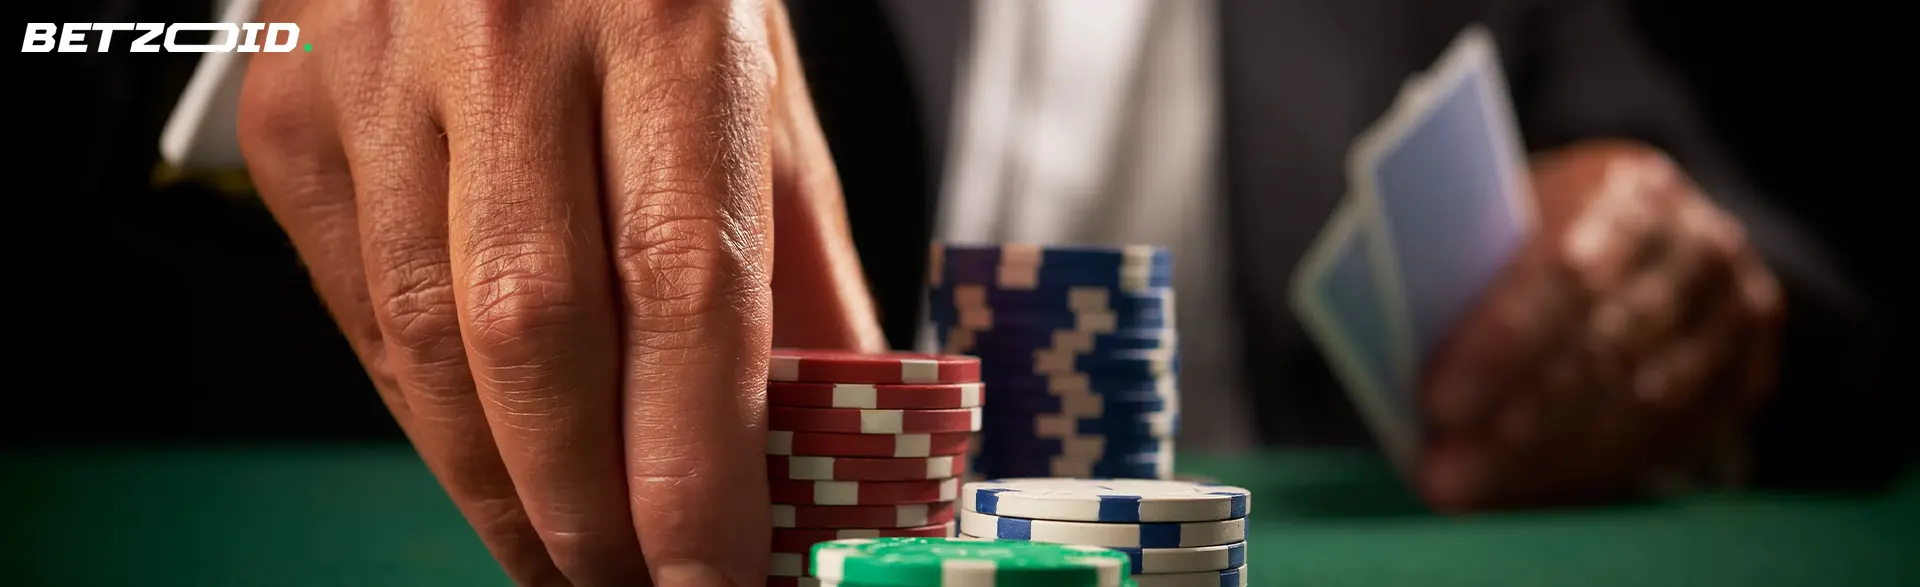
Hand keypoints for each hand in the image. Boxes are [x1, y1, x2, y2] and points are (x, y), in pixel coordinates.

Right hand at [238, 0, 884, 584]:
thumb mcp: (754, 77)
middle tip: (628, 585)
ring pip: (426, 341)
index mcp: (661, 20)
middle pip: (535, 335)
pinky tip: (484, 452)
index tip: (712, 574)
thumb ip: (797, 257)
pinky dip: (423, 410)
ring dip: (496, 485)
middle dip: (585, 505)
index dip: (695, 465)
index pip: (680, 286)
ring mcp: (378, 72)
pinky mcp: (290, 107)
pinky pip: (357, 308)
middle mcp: (505, 39)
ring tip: (561, 553)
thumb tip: (838, 426)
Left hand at [1419, 140, 1783, 510]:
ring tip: (1469, 491)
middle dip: (1515, 424)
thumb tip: (1398, 345)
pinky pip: (1669, 440)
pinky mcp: (1746, 373)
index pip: (1567, 270)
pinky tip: (1526, 491)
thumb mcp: (1503, 220)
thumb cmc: (1537, 230)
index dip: (1500, 342)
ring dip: (1546, 461)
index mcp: (1626, 188)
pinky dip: (1589, 472)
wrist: (1643, 233)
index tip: (1434, 401)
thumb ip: (1469, 268)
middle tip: (1443, 473)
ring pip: (1641, 406)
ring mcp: (1735, 311)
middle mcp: (1698, 245)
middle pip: (1605, 348)